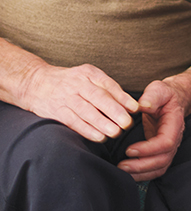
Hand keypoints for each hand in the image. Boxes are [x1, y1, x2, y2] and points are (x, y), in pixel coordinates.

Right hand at [21, 62, 138, 141]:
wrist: (36, 82)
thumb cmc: (70, 82)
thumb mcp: (88, 77)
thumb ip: (108, 89)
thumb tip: (130, 106)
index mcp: (89, 73)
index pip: (108, 85)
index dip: (122, 97)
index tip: (135, 109)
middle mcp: (78, 84)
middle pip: (98, 98)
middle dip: (114, 111)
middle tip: (127, 123)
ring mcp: (66, 97)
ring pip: (86, 111)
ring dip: (102, 123)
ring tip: (115, 132)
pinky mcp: (56, 111)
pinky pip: (73, 122)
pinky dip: (87, 130)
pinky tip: (99, 137)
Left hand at [118, 70, 190, 181]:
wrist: (172, 100)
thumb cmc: (165, 95)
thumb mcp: (159, 89)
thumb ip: (151, 97)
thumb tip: (142, 105)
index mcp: (175, 124)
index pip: (166, 143)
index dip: (148, 149)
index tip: (130, 150)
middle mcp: (174, 139)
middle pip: (163, 160)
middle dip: (142, 165)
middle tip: (121, 165)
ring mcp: (169, 148)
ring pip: (159, 168)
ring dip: (141, 173)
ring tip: (122, 171)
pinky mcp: (161, 153)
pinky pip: (155, 169)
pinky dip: (143, 175)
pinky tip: (128, 173)